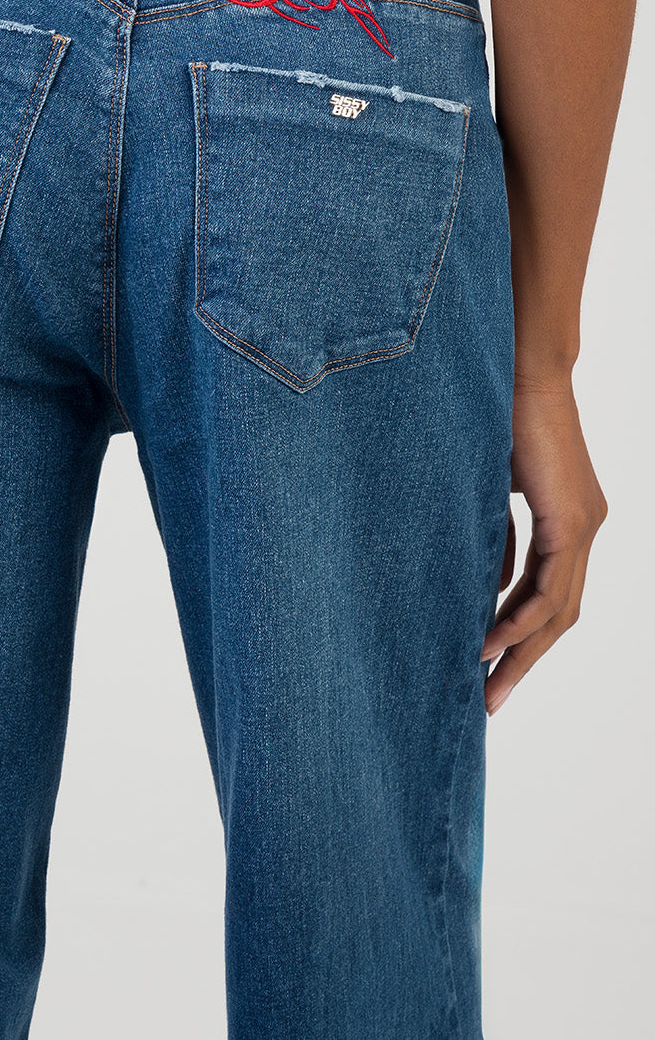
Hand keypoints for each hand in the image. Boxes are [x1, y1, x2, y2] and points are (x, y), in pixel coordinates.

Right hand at [481, 378, 606, 714]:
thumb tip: (487, 588)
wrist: (523, 373)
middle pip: (560, 616)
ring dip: (522, 651)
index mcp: (570, 522)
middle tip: (491, 700)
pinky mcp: (573, 519)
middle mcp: (586, 529)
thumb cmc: (502, 418)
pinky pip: (551, 586)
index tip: (488, 668)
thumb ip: (497, 539)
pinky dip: (522, 618)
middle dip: (524, 662)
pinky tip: (493, 641)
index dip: (521, 637)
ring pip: (559, 609)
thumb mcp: (493, 493)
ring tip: (488, 684)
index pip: (550, 596)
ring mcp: (585, 526)